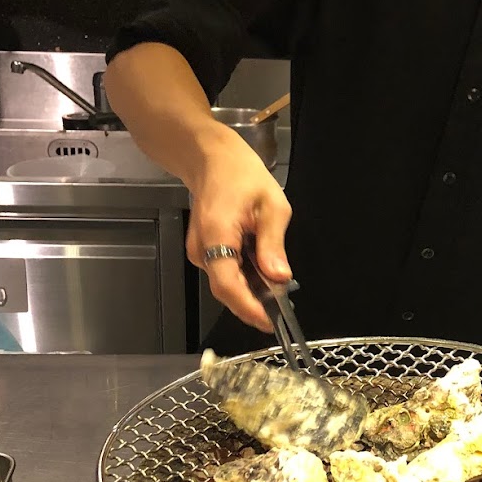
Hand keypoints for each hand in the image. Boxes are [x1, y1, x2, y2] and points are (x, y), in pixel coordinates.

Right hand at [185, 124, 291, 331]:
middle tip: (281, 312)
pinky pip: (225, 273)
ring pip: (226, 284)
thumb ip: (273, 244)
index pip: (228, 285)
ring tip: (277, 293)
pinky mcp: (203, 252)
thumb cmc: (241, 175)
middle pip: (226, 290)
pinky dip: (244, 280)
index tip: (270, 322)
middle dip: (253, 305)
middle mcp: (201, 249)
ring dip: (251, 292)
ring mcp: (199, 252)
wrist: (212, 159)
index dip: (249, 307)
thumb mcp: (271, 205)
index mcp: (216, 235)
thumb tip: (280, 277)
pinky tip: (262, 274)